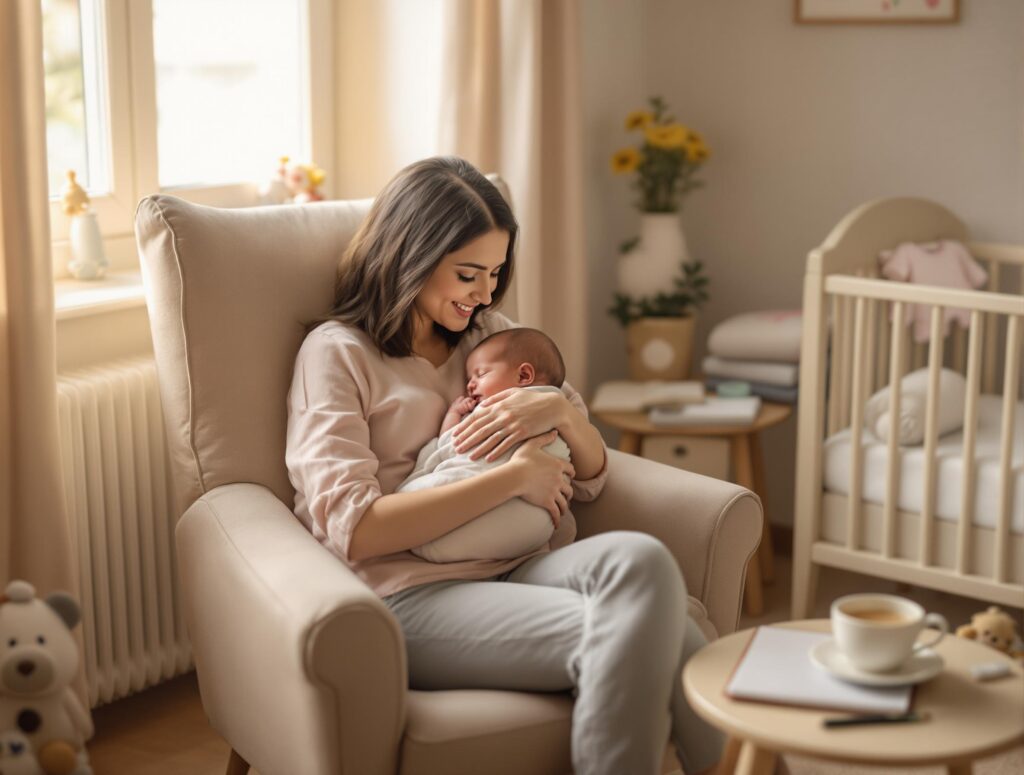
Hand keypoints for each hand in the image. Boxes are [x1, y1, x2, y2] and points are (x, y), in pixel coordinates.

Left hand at [453, 388, 567, 461]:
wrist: (553, 406)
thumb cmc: (533, 399)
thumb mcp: (514, 393)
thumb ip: (497, 398)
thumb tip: (482, 405)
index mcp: (499, 405)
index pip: (477, 417)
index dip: (464, 427)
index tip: (455, 435)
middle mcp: (503, 415)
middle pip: (481, 429)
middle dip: (467, 439)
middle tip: (456, 448)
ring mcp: (512, 424)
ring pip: (491, 439)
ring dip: (478, 448)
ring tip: (468, 456)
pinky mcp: (522, 433)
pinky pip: (506, 444)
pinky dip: (496, 452)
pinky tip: (487, 459)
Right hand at [509, 431, 574, 525]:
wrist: (515, 476)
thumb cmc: (521, 460)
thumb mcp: (532, 444)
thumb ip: (544, 438)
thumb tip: (554, 431)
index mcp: (557, 465)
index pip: (570, 470)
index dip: (571, 473)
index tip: (571, 476)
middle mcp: (559, 479)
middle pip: (569, 488)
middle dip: (569, 492)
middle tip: (567, 496)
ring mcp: (554, 492)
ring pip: (565, 501)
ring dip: (565, 506)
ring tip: (563, 510)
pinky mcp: (547, 502)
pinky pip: (556, 513)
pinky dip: (557, 519)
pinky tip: (556, 525)